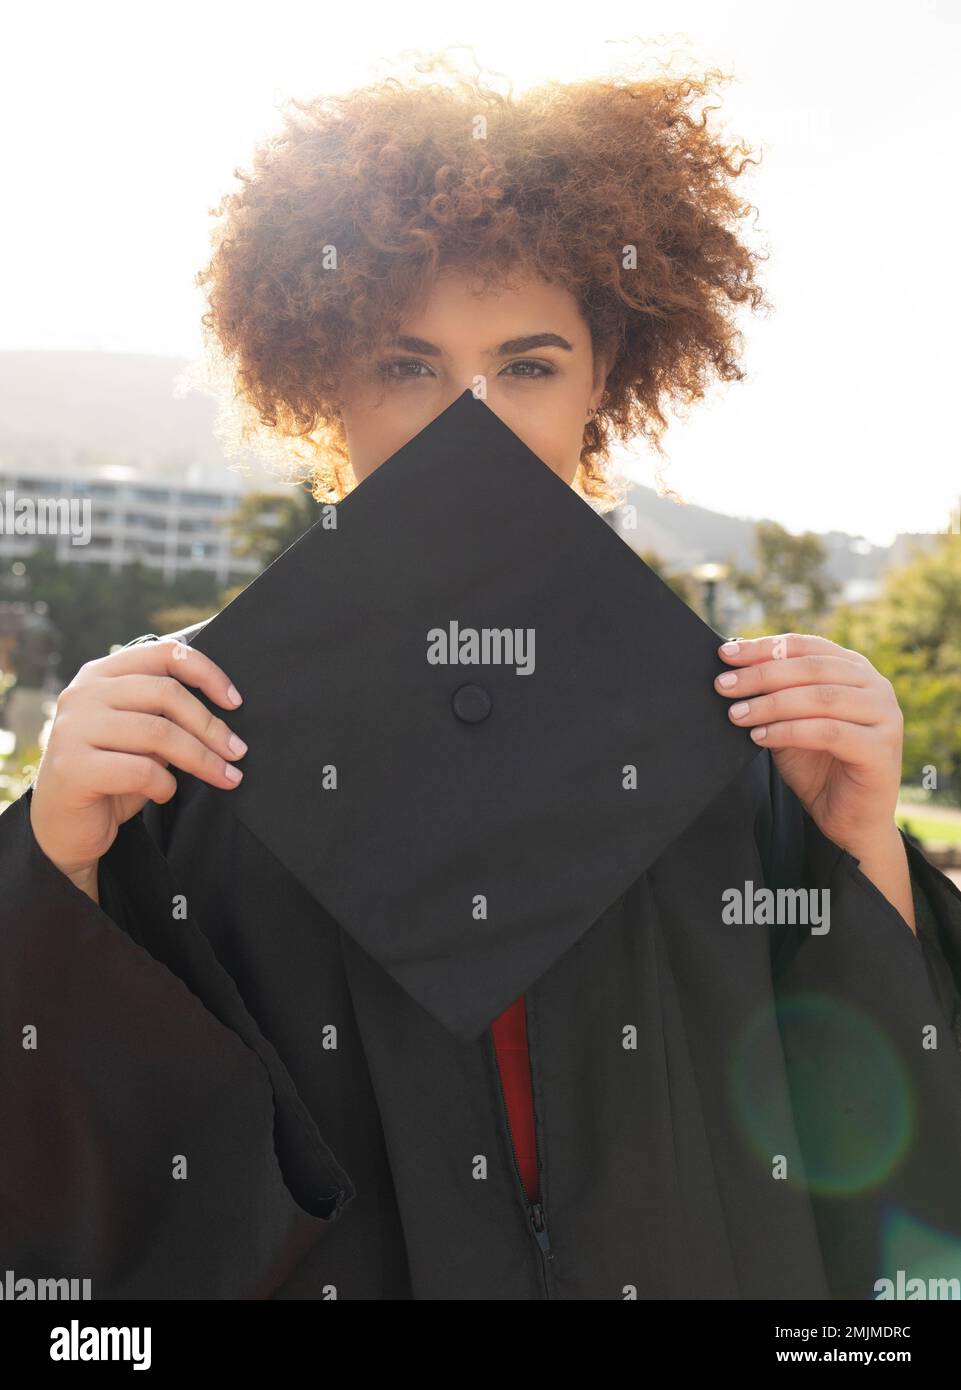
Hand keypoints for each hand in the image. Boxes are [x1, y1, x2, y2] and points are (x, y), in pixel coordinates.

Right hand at [29, 637, 247, 896]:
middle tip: (238, 753)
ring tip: (225, 778)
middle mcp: (84, 693)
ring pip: (159, 733)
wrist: (62, 827)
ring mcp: (74, 728)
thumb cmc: (111, 774)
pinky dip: (165, 784)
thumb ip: (165, 715)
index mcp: (102, 674)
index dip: (207, 673)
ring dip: (201, 759)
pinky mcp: (72, 767)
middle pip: (166, 694)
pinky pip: (140, 770)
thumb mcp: (140, 736)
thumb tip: (226, 713)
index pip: (164, 654)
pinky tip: (166, 792)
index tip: (235, 702)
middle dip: (211, 726)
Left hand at [712, 632, 903, 857]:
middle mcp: (875, 686)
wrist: (849, 821)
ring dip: (771, 704)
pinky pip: (828, 732)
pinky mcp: (881, 748)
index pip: (806, 646)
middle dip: (761, 675)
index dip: (764, 647)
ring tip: (737, 714)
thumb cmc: (819, 769)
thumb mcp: (790, 724)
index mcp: (854, 670)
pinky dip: (789, 731)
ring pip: (820, 698)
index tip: (726, 653)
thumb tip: (732, 672)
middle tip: (724, 685)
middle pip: (811, 668)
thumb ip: (774, 697)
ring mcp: (885, 716)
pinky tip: (760, 737)